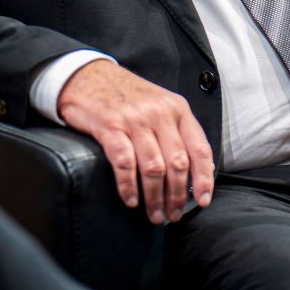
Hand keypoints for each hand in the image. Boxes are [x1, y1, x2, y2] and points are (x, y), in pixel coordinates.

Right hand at [56, 59, 213, 224]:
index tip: (202, 201)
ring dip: (155, 198)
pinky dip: (129, 186)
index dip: (204, 179)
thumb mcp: (158, 104)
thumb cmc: (124, 96)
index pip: (199, 149)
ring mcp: (134, 119)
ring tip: (154, 215)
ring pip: (154, 168)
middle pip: (177, 164)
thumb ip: (176, 131)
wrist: (85, 75)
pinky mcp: (109, 126)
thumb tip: (196, 169)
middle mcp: (159, 113)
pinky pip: (124, 163)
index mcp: (177, 108)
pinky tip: (131, 200)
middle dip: (177, 196)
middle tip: (172, 215)